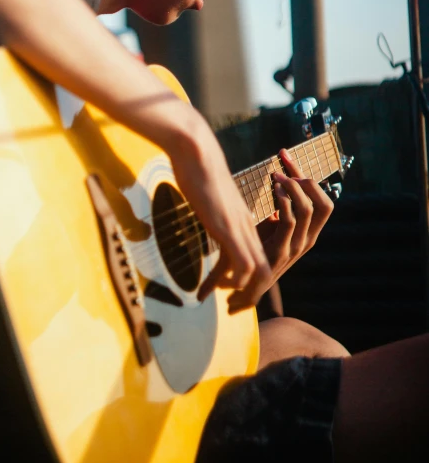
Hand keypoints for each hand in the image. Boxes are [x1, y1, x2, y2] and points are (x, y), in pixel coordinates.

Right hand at [168, 120, 272, 314]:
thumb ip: (216, 211)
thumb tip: (209, 217)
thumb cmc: (199, 169)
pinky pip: (242, 264)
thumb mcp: (212, 197)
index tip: (233, 295)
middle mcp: (247, 227)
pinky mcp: (228, 228)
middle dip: (252, 295)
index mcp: (244, 221)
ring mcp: (240, 228)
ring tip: (226, 305)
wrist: (197, 152)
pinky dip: (232, 282)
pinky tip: (213, 287)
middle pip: (265, 270)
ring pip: (259, 271)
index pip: (258, 257)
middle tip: (234, 310)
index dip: (250, 280)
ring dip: (244, 293)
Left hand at [256, 148, 334, 285]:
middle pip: (323, 202)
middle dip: (305, 178)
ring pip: (307, 208)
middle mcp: (309, 238)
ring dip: (292, 187)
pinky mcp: (281, 251)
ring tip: (275, 176)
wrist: (247, 283)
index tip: (286, 158)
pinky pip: (289, 220)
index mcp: (310, 231)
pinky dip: (283, 201)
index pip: (324, 200)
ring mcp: (297, 246)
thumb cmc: (258, 248)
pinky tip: (273, 190)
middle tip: (283, 163)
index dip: (309, 177)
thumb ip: (281, 206)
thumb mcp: (273, 224)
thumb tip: (280, 180)